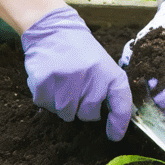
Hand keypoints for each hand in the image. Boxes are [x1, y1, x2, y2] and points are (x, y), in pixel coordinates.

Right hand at [22, 5, 132, 140]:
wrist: (52, 29)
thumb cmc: (80, 50)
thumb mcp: (102, 64)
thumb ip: (108, 89)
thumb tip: (114, 122)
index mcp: (109, 73)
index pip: (121, 105)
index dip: (119, 123)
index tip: (114, 135)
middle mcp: (90, 79)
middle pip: (88, 116)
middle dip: (83, 107)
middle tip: (77, 86)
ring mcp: (65, 82)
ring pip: (66, 114)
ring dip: (63, 104)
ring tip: (62, 81)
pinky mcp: (43, 83)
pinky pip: (46, 106)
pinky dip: (46, 97)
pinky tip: (49, 79)